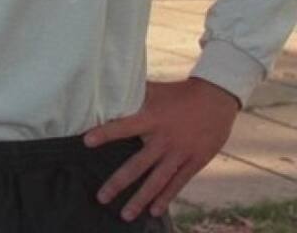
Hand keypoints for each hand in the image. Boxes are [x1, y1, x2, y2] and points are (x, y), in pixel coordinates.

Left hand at [83, 78, 238, 221]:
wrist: (216, 99)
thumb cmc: (178, 93)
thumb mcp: (155, 91)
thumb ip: (132, 94)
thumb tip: (107, 87)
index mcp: (152, 118)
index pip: (124, 127)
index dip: (106, 133)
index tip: (86, 142)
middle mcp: (164, 139)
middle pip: (138, 165)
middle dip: (119, 182)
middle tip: (101, 198)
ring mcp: (180, 153)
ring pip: (157, 181)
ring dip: (140, 199)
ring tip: (126, 215)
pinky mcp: (195, 162)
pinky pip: (178, 183)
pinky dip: (166, 197)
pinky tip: (154, 211)